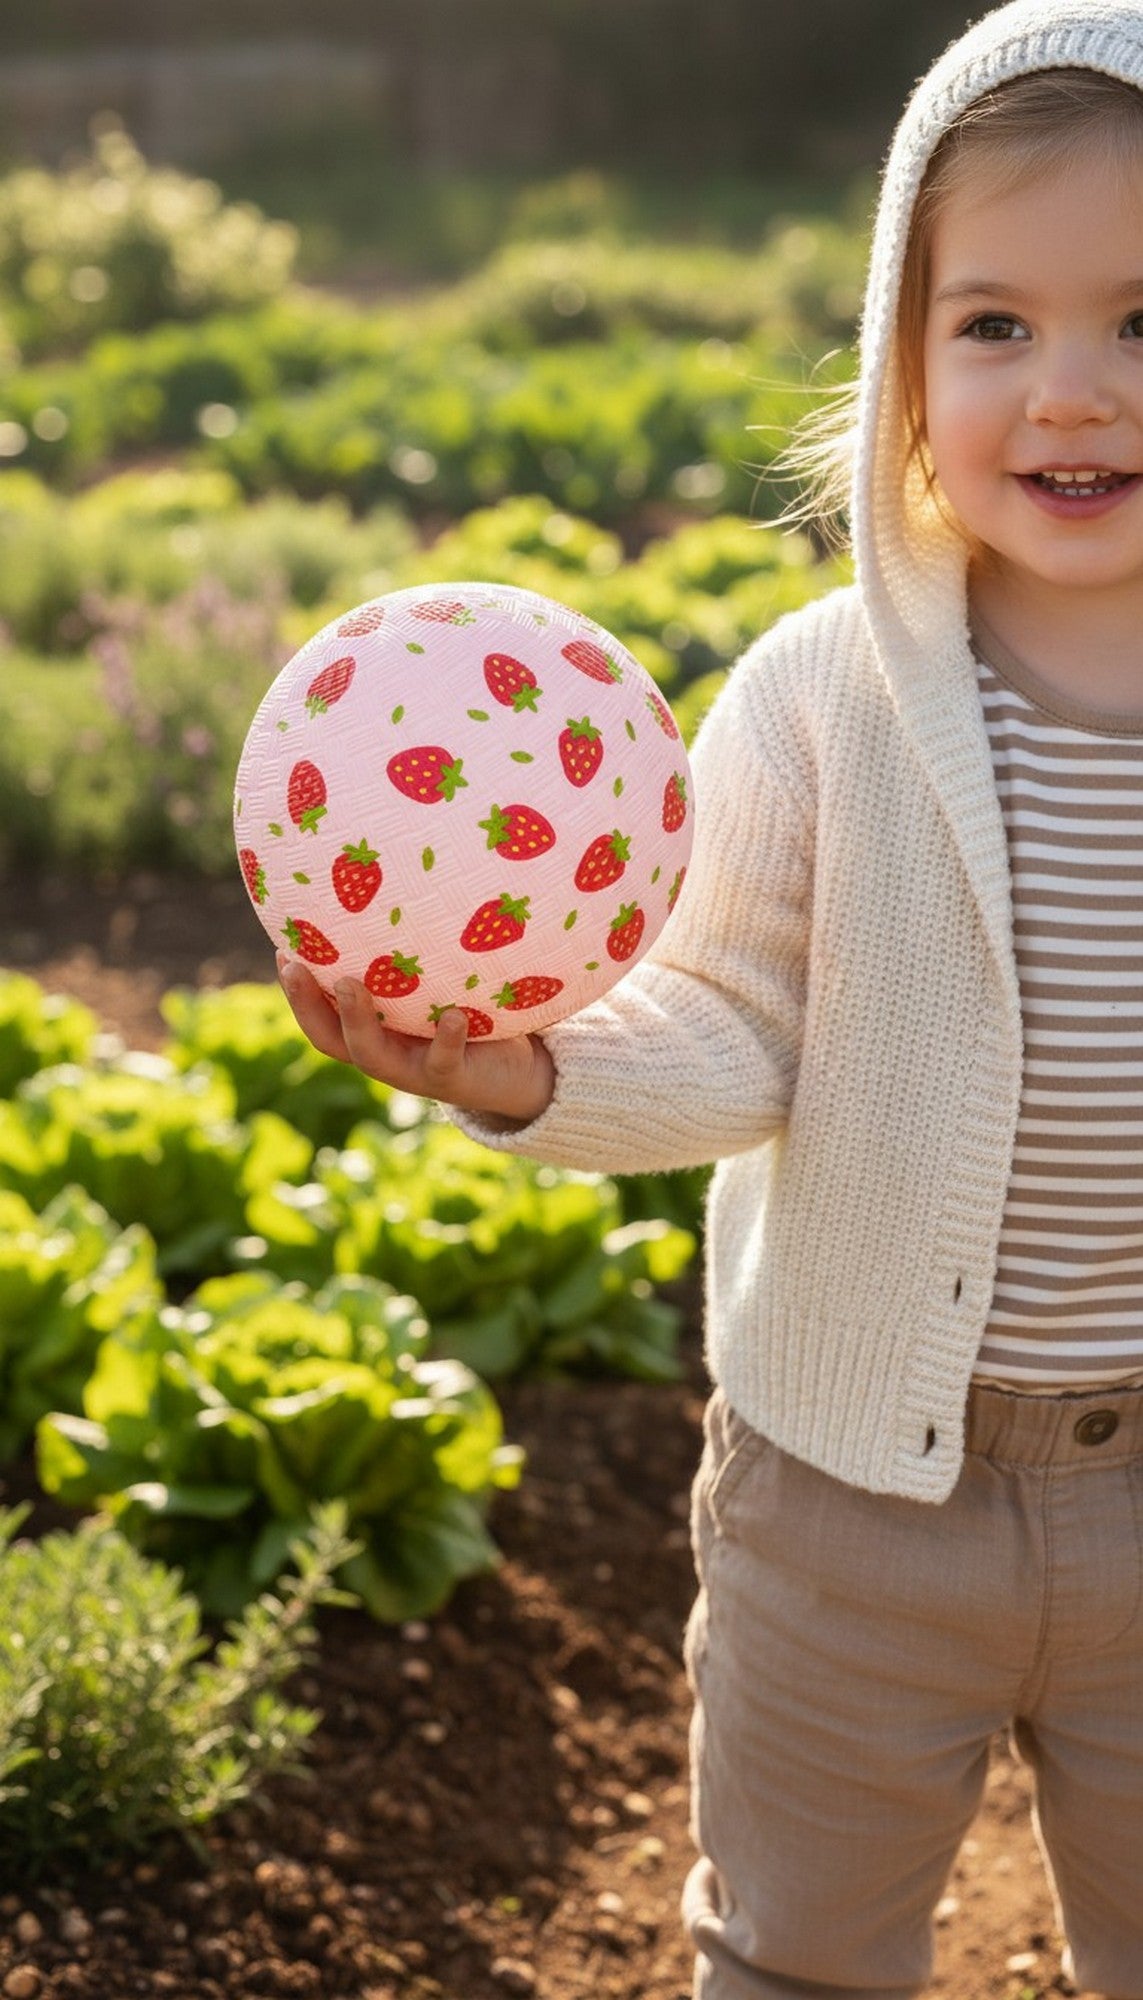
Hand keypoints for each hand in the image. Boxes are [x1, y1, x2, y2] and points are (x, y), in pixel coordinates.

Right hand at [276, 956, 556, 1127]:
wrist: (516, 1076)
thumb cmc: (472, 1019)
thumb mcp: (437, 989)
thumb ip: (414, 959)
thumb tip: (399, 887)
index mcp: (374, 1034)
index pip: (321, 1017)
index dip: (296, 991)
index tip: (281, 950)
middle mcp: (385, 1056)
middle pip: (331, 1038)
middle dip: (307, 1003)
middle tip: (294, 965)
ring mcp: (415, 1071)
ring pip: (373, 1055)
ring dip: (357, 1021)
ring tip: (350, 985)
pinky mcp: (454, 1079)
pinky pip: (444, 1060)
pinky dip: (447, 1038)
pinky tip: (454, 1015)